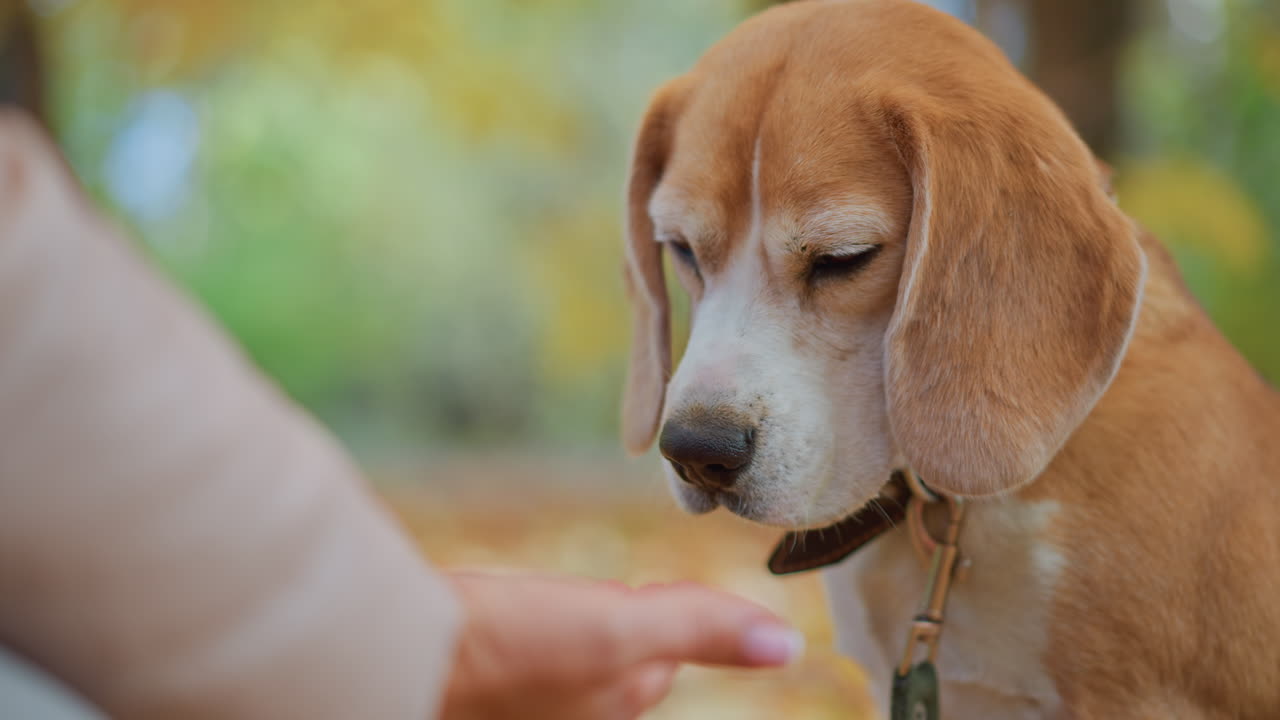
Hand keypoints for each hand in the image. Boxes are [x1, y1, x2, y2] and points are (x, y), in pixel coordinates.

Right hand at [439, 571, 802, 719]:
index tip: (638, 591)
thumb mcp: (618, 629)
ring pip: (584, 646)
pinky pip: (541, 651)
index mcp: (623, 698)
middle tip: (595, 596)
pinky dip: (539, 626)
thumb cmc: (512, 645)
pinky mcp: (503, 686)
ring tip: (550, 607)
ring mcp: (541, 701)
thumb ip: (701, 630)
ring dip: (579, 618)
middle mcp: (585, 710)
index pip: (673, 644)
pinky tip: (517, 617)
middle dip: (622, 612)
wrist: (406, 653)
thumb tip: (789, 645)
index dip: (667, 603)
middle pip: (631, 649)